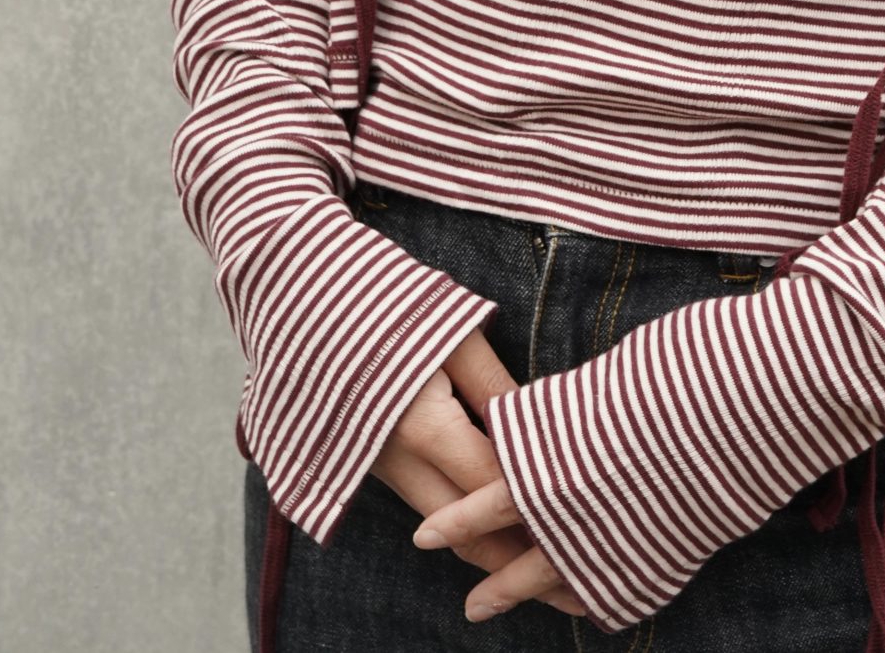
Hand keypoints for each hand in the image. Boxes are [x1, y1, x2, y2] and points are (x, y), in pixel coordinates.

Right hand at [370, 327, 586, 619]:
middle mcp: (393, 460)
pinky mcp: (364, 461)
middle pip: (464, 530)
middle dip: (516, 564)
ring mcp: (374, 466)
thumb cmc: (382, 301)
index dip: (538, 512)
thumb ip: (494, 385)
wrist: (296, 298)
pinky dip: (457, 525)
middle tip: (572, 587)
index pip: (492, 486)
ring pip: (440, 524)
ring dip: (487, 552)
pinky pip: (420, 503)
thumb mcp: (451, 331)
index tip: (587, 532)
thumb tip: (539, 430)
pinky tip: (493, 534)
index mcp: (422, 426)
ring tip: (539, 576)